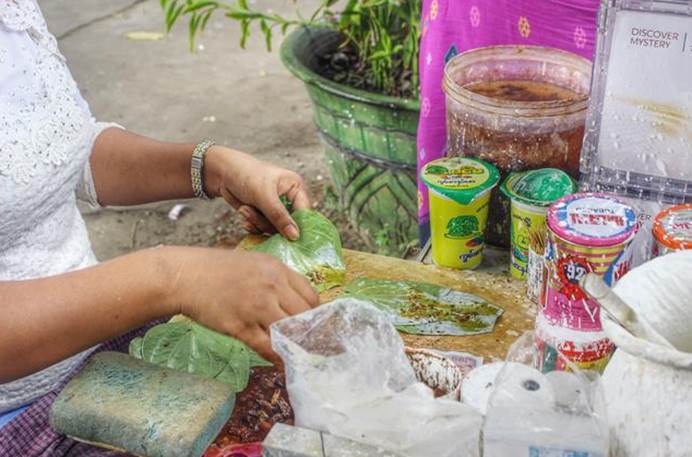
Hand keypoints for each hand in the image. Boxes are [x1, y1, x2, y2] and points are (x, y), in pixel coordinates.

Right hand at [164, 246, 319, 362]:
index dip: (314, 313)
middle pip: (304, 316)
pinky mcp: (240, 326)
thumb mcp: (254, 263)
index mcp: (277, 269)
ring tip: (301, 357)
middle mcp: (271, 287)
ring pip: (288, 332)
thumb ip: (276, 280)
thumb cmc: (218, 270)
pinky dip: (277, 358)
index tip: (313, 325)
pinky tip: (282, 364)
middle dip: (309, 332)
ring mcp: (256, 307)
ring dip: (296, 347)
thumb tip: (295, 302)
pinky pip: (267, 347)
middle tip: (312, 345)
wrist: (185, 276)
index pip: (310, 296)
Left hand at [204, 146, 310, 240]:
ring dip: (257, 222)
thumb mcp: (264, 196)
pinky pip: (263, 230)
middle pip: (289, 225)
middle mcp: (289, 199)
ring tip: (245, 209)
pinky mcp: (264, 216)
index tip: (291, 239)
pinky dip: (252, 225)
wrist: (223, 173)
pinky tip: (243, 213)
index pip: (305, 212)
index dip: (299, 226)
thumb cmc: (247, 175)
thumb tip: (295, 236)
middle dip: (269, 223)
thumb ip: (280, 217)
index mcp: (296, 188)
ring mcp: (276, 209)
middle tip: (254, 214)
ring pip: (274, 229)